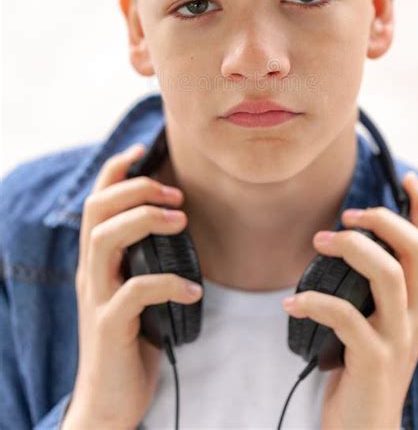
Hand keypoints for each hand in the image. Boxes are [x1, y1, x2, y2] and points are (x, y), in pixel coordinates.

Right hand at [63, 144, 202, 429]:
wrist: (108, 402)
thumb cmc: (131, 342)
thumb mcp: (135, 291)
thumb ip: (145, 260)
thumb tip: (180, 227)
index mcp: (97, 261)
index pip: (96, 202)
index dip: (116, 170)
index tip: (144, 149)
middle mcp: (91, 273)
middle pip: (97, 210)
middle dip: (136, 189)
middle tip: (176, 194)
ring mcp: (97, 298)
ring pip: (105, 239)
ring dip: (146, 221)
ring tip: (182, 222)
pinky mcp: (110, 326)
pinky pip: (135, 292)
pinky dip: (169, 283)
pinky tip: (193, 291)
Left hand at [282, 171, 417, 429]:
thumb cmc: (361, 368)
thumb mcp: (374, 321)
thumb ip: (369, 287)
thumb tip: (343, 243)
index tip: (408, 178)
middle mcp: (417, 316)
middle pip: (416, 251)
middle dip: (382, 221)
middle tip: (346, 216)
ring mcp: (398, 339)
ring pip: (388, 275)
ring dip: (350, 249)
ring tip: (317, 243)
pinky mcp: (374, 360)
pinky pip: (346, 316)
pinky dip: (315, 302)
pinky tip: (291, 302)